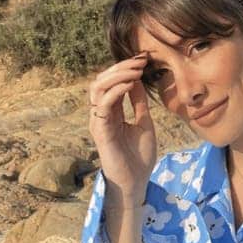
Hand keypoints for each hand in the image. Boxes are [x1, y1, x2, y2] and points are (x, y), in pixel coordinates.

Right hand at [88, 53, 156, 198]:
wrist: (136, 181)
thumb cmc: (139, 156)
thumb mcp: (144, 123)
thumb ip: (139, 103)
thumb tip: (138, 80)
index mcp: (111, 112)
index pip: (111, 83)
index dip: (124, 69)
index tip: (143, 60)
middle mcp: (101, 114)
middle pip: (101, 81)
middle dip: (120, 68)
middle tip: (139, 62)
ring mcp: (99, 122)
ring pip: (98, 89)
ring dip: (117, 76)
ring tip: (135, 71)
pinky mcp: (101, 131)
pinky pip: (102, 105)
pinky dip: (116, 91)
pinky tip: (130, 85)